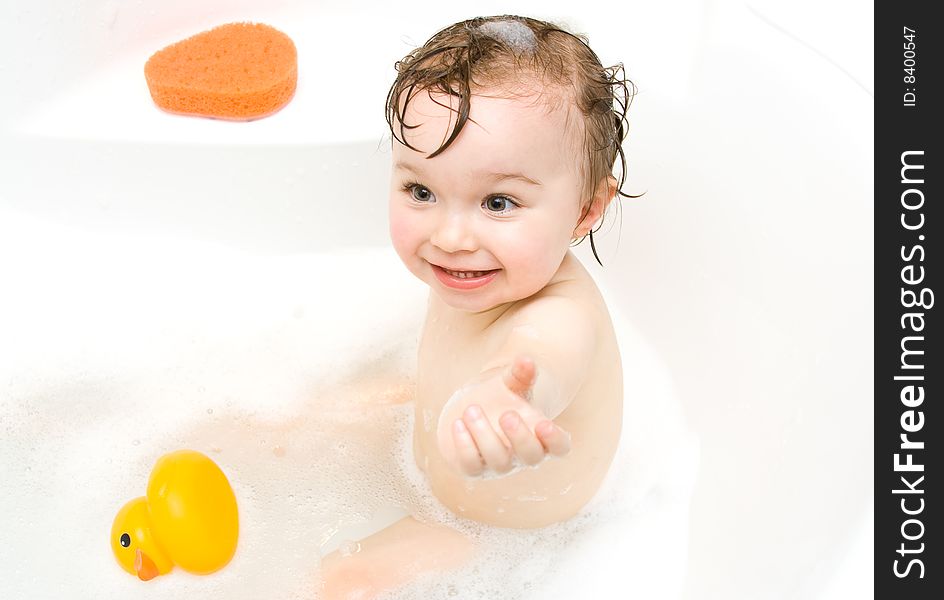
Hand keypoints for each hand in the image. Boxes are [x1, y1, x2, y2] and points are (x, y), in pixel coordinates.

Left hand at [436, 355, 570, 475]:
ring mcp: (499, 464)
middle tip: (507, 415)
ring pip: (499, 462)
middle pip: (531, 457)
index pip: (560, 447)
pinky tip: (458, 423)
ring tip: (472, 409)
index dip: (555, 440)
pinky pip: (471, 465)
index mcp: (541, 435)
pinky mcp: (474, 467)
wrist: (475, 405)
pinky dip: (464, 446)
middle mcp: (523, 454)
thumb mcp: (512, 382)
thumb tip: (526, 360)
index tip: (544, 424)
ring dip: (485, 436)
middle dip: (520, 437)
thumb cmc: (502, 396)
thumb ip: (521, 374)